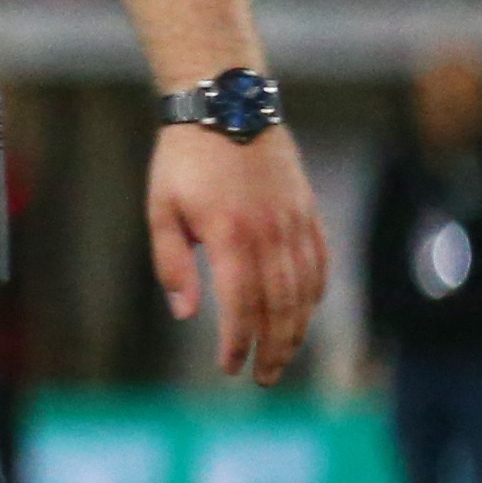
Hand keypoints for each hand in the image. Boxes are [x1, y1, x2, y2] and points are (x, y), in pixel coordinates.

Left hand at [148, 121, 325, 382]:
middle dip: (272, 348)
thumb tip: (187, 313)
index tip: (229, 366)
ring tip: (282, 357)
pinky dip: (316, 294)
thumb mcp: (161, 209)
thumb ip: (173, 263)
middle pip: (279, 306)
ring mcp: (294, 221)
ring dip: (297, 330)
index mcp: (230, 235)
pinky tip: (305, 314)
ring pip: (305, 289)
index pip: (240, 305)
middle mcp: (269, 232)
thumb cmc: (184, 158)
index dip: (237, 342)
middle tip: (263, 378)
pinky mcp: (308, 209)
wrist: (227, 104)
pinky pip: (320, 261)